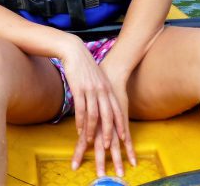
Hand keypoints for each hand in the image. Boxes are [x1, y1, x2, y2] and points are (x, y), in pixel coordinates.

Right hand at [59, 38, 135, 177]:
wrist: (75, 51)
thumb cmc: (86, 66)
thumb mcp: (99, 79)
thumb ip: (103, 91)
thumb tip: (105, 104)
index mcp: (108, 89)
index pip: (117, 111)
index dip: (121, 126)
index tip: (124, 139)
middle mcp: (102, 91)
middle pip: (108, 116)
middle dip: (108, 133)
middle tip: (107, 147)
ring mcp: (90, 90)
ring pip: (93, 115)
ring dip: (92, 130)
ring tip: (89, 141)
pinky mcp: (78, 89)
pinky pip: (80, 109)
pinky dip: (80, 121)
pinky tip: (78, 130)